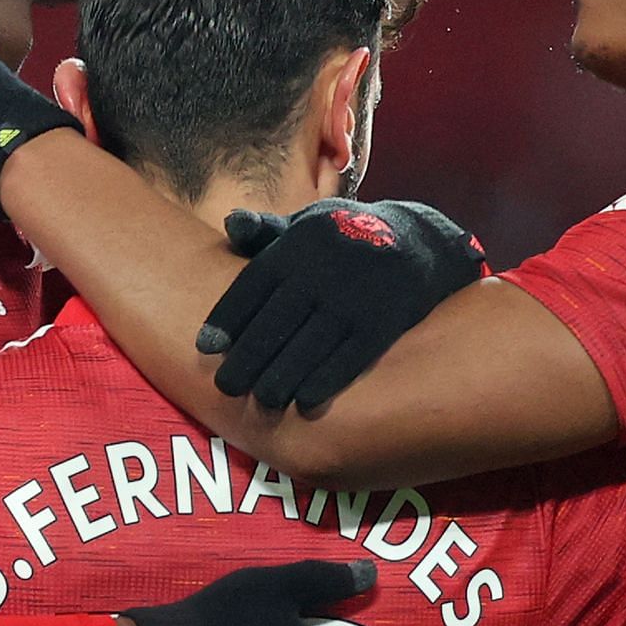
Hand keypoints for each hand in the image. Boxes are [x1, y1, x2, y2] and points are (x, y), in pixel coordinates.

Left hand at [197, 199, 488, 414]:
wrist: (420, 239)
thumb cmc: (345, 236)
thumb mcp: (309, 224)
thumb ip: (268, 231)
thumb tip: (230, 223)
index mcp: (299, 243)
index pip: (253, 285)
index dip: (228, 319)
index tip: (206, 349)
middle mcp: (324, 268)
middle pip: (277, 320)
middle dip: (249, 356)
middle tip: (226, 387)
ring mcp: (357, 294)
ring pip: (311, 342)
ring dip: (283, 376)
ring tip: (262, 401)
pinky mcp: (387, 318)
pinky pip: (352, 354)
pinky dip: (328, 379)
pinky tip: (306, 401)